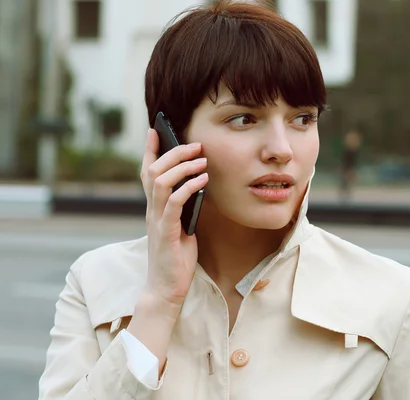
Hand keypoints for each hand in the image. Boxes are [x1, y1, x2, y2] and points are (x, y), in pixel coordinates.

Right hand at [140, 129, 208, 306]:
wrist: (167, 287)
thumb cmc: (176, 257)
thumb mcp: (180, 225)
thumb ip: (183, 206)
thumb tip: (198, 183)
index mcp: (154, 207)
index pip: (146, 172)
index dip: (150, 150)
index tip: (156, 129)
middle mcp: (151, 210)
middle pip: (153, 171)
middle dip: (173, 152)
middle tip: (195, 144)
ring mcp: (157, 220)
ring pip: (160, 182)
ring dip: (182, 167)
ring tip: (201, 159)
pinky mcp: (167, 232)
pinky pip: (175, 203)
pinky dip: (188, 187)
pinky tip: (203, 180)